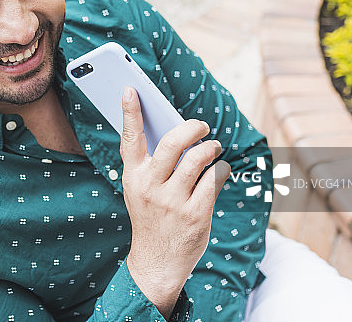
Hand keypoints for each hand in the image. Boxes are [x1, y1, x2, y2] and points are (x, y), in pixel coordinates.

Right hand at [119, 87, 230, 317]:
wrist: (157, 261)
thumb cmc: (151, 216)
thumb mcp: (140, 190)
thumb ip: (153, 164)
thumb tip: (178, 132)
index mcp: (133, 177)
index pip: (130, 138)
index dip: (130, 112)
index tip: (131, 89)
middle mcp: (150, 186)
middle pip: (172, 143)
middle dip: (191, 127)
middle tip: (201, 125)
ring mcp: (173, 201)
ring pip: (198, 158)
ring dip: (210, 147)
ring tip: (213, 147)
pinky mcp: (196, 213)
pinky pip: (215, 178)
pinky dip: (221, 169)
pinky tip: (220, 170)